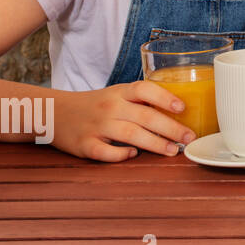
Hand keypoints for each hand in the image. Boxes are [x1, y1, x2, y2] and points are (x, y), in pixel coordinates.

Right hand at [51, 81, 195, 161]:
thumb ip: (142, 101)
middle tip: (189, 137)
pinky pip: (105, 152)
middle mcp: (110, 107)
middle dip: (171, 128)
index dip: (165, 97)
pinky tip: (133, 155)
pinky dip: (120, 154)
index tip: (182, 108)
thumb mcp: (117, 94)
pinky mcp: (85, 145)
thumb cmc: (96, 105)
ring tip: (172, 151)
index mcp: (120, 92)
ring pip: (130, 134)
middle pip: (144, 116)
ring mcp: (97, 126)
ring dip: (155, 143)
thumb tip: (180, 114)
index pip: (144, 89)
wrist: (55, 112)